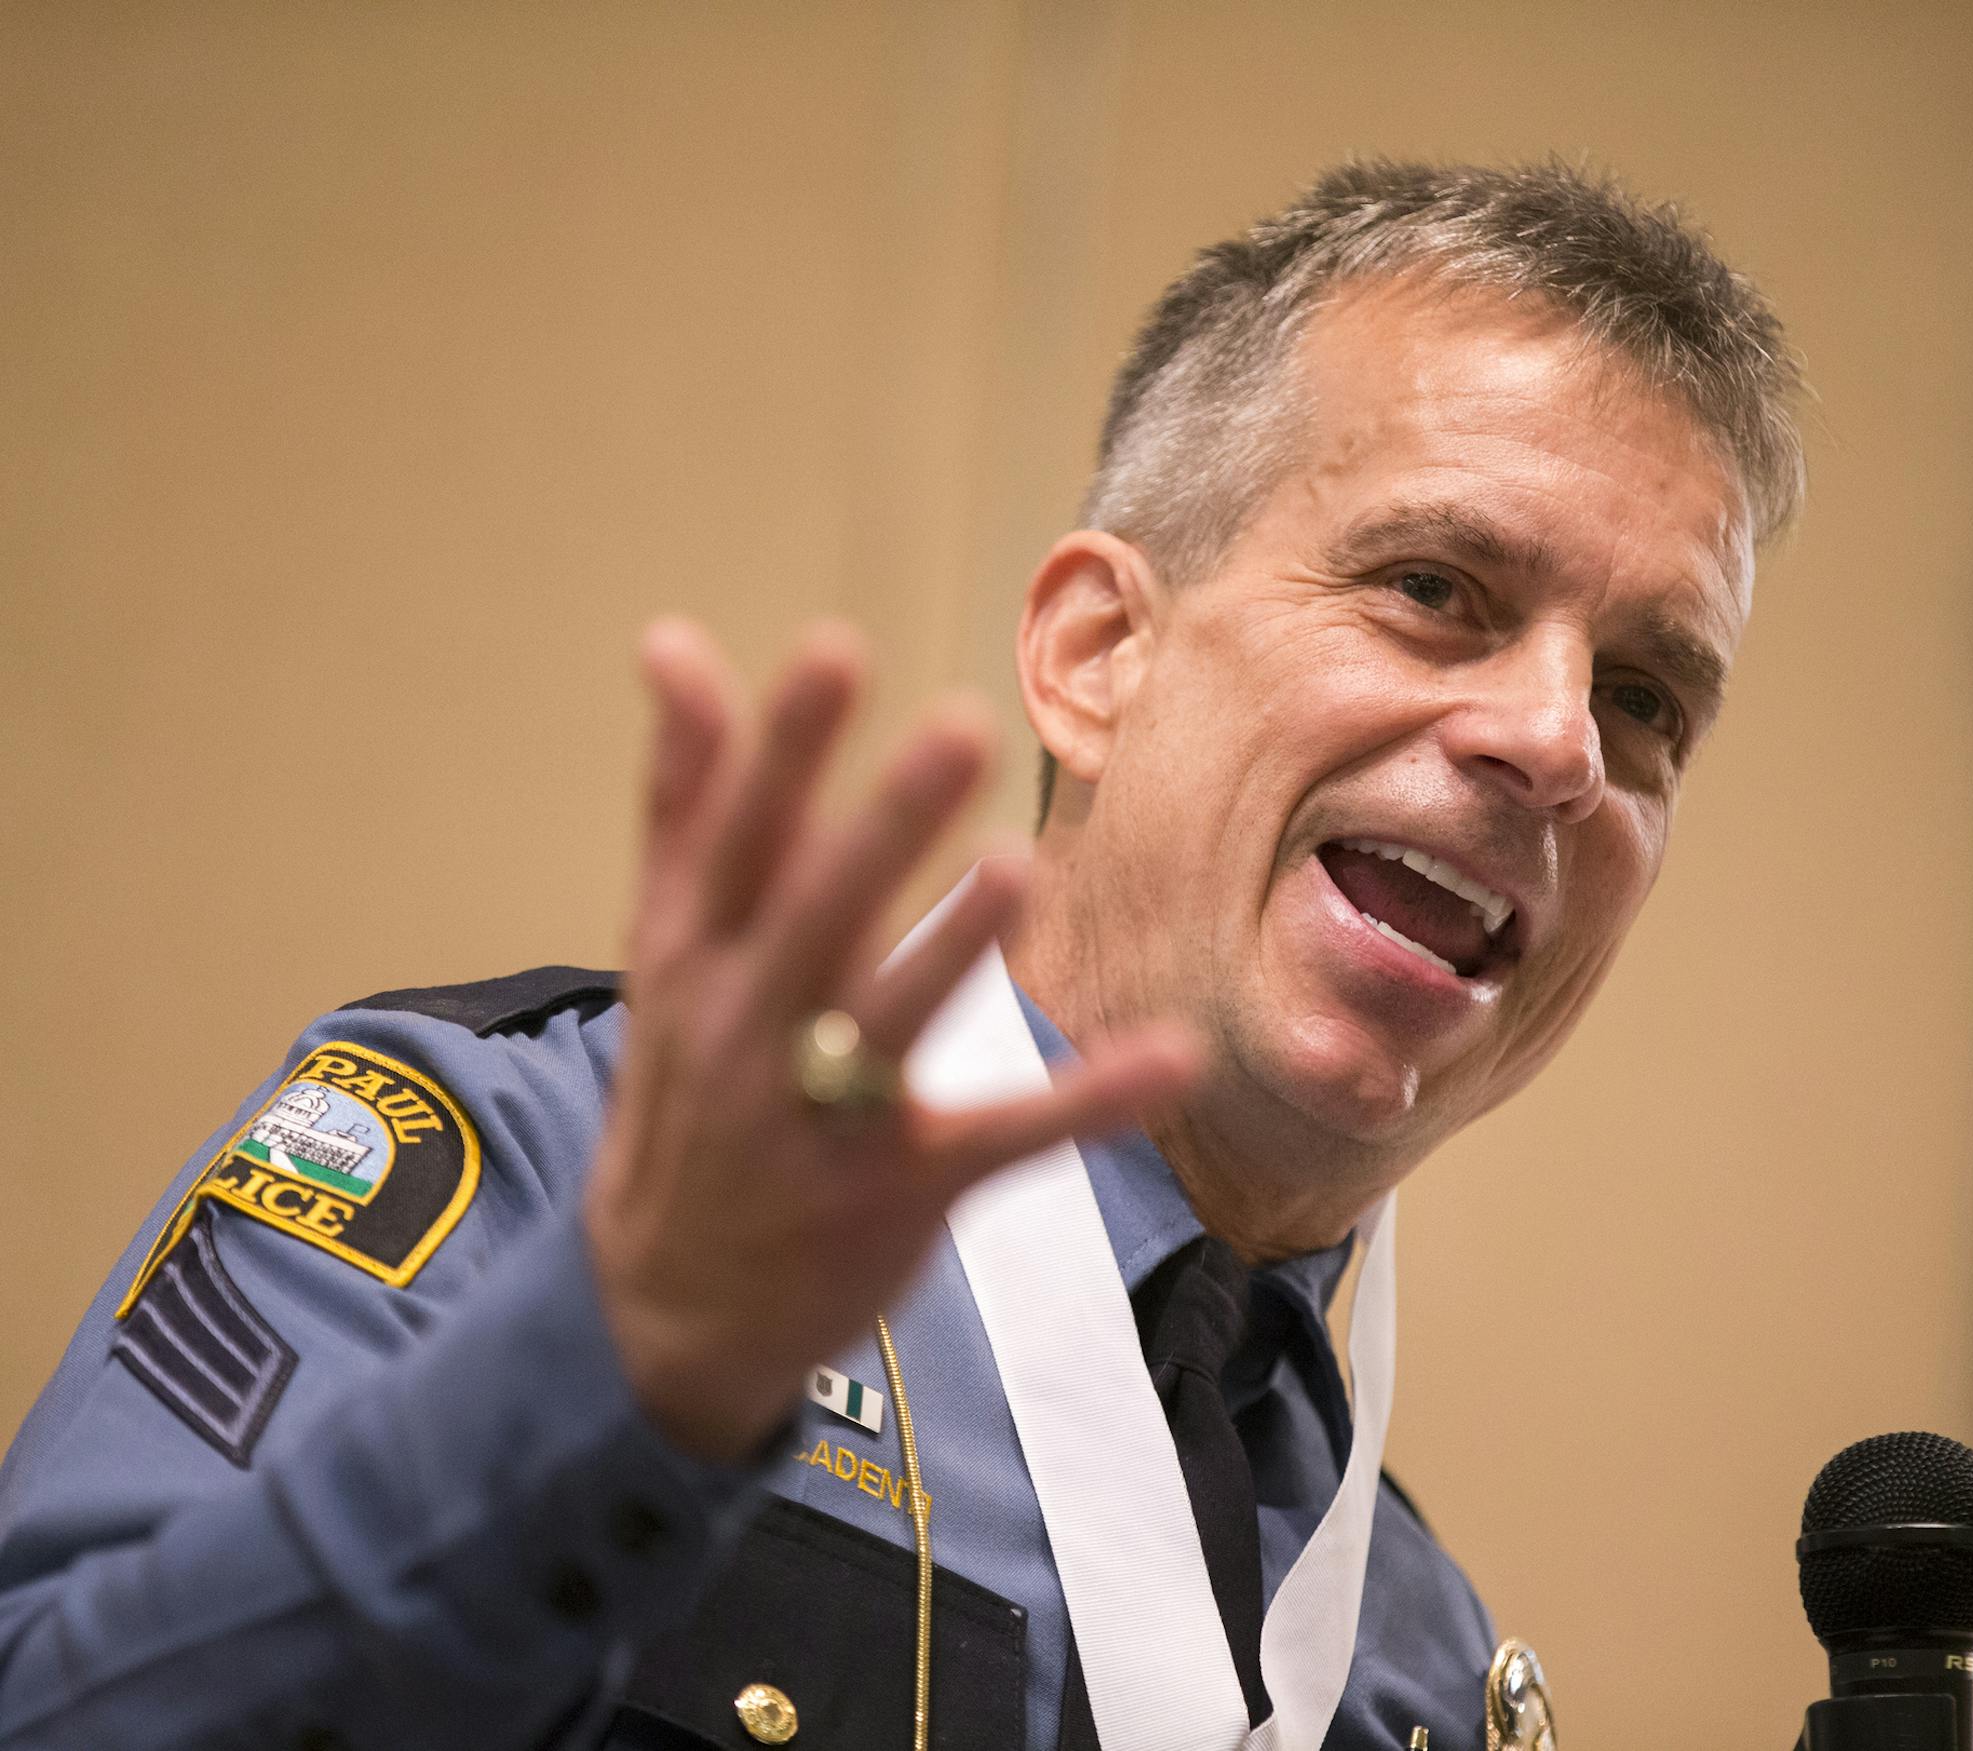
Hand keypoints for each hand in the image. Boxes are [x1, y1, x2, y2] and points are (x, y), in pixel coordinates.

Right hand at [583, 618, 1200, 1459]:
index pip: (733, 839)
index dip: (778, 750)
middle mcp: (746, 1030)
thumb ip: (689, 800)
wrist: (665, 1306)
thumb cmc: (687, 1091)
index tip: (835, 650)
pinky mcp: (899, 1189)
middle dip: (884, 828)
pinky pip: (1001, 1139)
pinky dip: (1085, 1101)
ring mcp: (821, 1117)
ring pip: (891, 1024)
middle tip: (961, 730)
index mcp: (693, 957)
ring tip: (1018, 865)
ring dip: (954, 947)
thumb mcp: (668, 949)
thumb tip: (673, 640)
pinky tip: (1172, 1059)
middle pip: (814, 916)